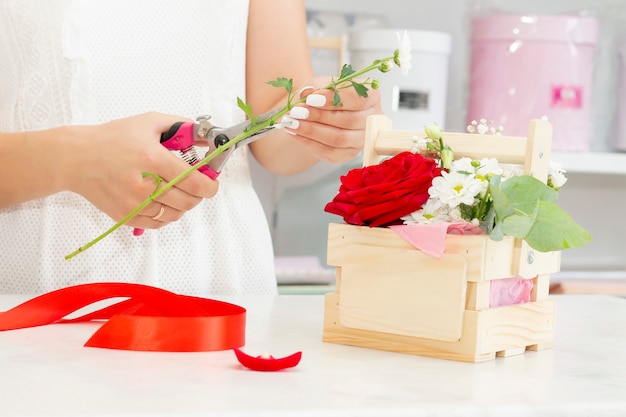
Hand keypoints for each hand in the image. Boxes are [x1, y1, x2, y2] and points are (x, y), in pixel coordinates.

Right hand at [66, 112, 217, 228]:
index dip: (210, 185)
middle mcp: (144, 185)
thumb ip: (182, 128)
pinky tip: (163, 200)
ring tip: (176, 190)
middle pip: (188, 202)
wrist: (76, 158)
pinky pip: (158, 223)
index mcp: (152, 159)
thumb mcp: (148, 122)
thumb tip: (206, 139)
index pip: (194, 182)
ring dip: (183, 204)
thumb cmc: (112, 138)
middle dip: (199, 194)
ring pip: (175, 214)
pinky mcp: (125, 216)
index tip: (212, 182)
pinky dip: (167, 214)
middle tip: (195, 185)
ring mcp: (134, 204)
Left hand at [281, 77, 381, 163]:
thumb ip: (315, 86)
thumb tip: (307, 93)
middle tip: (296, 112)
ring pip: (339, 139)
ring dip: (312, 131)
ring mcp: (361, 140)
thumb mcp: (319, 84)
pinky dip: (309, 143)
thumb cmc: (324, 96)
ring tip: (292, 122)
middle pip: (349, 121)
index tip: (310, 99)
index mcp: (372, 97)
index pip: (358, 99)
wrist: (319, 113)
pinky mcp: (348, 154)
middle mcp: (372, 120)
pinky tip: (295, 133)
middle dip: (319, 116)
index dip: (334, 99)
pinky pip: (329, 152)